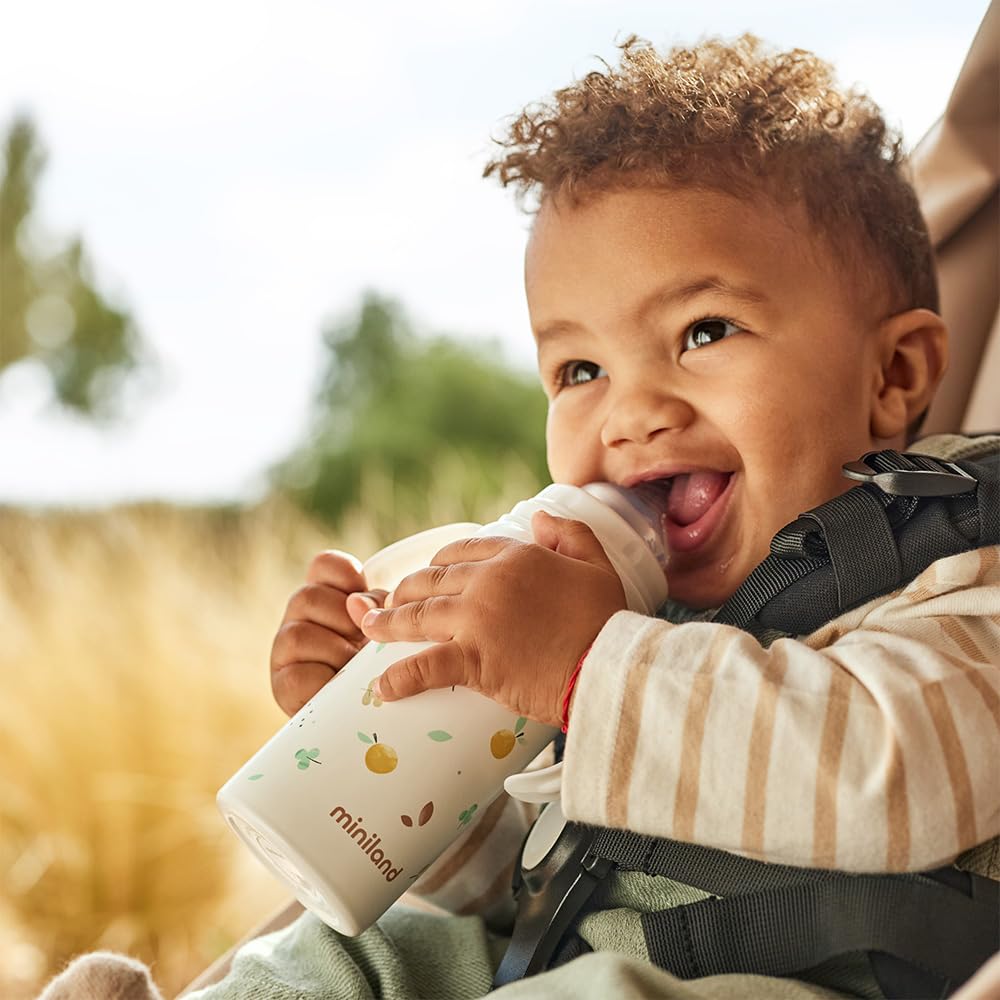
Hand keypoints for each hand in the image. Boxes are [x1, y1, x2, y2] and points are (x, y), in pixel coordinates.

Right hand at [270, 550, 388, 715]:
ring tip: (356, 666)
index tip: (362, 591)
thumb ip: (378, 608)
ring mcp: (284, 650)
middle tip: (363, 641)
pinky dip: (325, 679)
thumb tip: (359, 605)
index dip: (345, 573)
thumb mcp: (384, 629)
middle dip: (343, 619)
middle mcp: (298, 616)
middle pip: (308, 597)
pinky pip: (298, 674)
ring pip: (298, 634)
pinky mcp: (283, 685)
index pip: (325, 565)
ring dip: (336, 651)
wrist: (364, 714)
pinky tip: (341, 685)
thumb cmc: (378, 663)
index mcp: (326, 594)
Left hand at [360, 511, 626, 726]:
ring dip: (386, 622)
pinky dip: (400, 678)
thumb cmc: (608, 621)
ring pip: (417, 615)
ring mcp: (477, 619)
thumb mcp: (597, 566)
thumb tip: (537, 518)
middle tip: (391, 604)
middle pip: (431, 579)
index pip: (462, 549)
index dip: (439, 562)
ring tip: (367, 629)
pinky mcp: (473, 659)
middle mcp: (489, 580)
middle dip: (406, 590)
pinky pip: (425, 666)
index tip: (430, 576)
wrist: (611, 668)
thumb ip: (569, 534)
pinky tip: (382, 688)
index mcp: (516, 556)